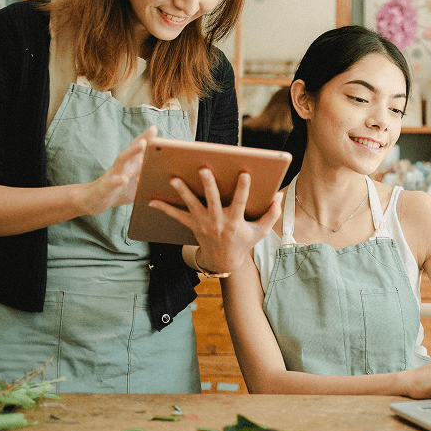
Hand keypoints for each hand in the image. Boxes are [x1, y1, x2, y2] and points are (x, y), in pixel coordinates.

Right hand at [79, 126, 156, 215]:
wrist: (96, 201)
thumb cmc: (120, 190)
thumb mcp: (137, 184)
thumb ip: (150, 177)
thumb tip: (168, 175)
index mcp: (130, 164)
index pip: (138, 148)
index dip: (146, 138)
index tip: (155, 128)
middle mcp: (121, 166)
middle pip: (131, 149)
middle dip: (141, 140)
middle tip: (152, 132)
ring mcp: (112, 175)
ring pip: (121, 160)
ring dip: (131, 152)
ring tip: (142, 145)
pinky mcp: (105, 187)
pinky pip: (111, 183)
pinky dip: (117, 180)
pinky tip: (124, 179)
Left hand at [150, 167, 282, 272]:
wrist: (223, 261)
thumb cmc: (243, 241)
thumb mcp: (261, 232)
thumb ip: (271, 214)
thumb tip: (279, 196)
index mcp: (234, 222)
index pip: (240, 203)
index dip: (242, 189)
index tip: (244, 173)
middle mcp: (217, 222)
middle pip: (211, 201)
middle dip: (208, 185)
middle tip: (204, 169)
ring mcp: (203, 224)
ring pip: (191, 206)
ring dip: (183, 192)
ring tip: (174, 179)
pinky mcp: (192, 225)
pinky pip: (176, 216)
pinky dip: (164, 208)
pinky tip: (151, 200)